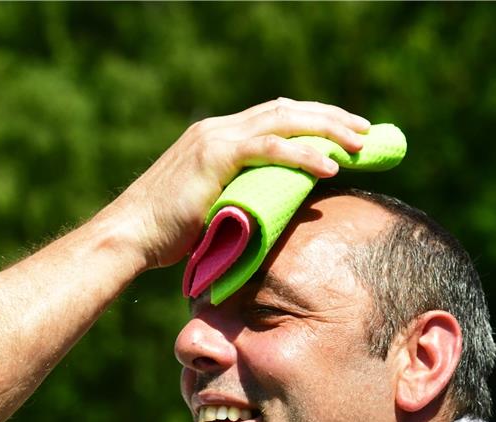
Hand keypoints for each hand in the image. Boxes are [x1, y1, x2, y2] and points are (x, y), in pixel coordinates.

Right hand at [99, 98, 369, 269]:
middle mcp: (217, 129)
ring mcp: (215, 139)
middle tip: (366, 133)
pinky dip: (304, 155)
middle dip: (330, 119)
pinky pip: (271, 148)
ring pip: (284, 121)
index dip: (312, 121)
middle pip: (286, 110)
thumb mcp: (210, 208)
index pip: (274, 116)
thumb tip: (271, 212)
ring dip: (327, 131)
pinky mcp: (215, 155)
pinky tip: (330, 166)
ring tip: (359, 146)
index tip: (345, 133)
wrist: (129, 236)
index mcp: (215, 137)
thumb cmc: (163, 236)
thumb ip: (238, 198)